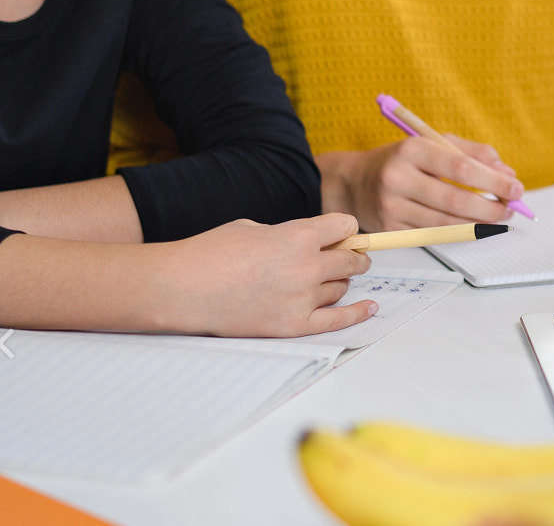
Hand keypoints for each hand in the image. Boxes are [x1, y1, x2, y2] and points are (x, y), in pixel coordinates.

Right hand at [152, 213, 373, 337]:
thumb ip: (290, 235)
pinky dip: (357, 314)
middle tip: (355, 258)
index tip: (345, 234)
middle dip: (353, 256)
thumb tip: (314, 244)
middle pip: (350, 261)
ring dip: (340, 282)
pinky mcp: (292, 326)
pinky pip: (336, 321)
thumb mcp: (256, 227)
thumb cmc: (212, 252)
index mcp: (299, 235)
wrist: (183, 288)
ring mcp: (301, 299)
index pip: (346, 227)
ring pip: (340, 289)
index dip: (346, 230)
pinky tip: (370, 307)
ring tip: (332, 279)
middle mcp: (307, 266)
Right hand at [319, 136, 521, 231]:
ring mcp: (391, 206)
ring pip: (446, 222)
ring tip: (497, 216)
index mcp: (411, 149)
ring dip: (478, 223)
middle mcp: (398, 178)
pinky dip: (457, 230)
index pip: (460, 167)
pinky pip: (433, 234)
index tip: (516, 187)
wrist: (354, 183)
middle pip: (454, 200)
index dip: (493, 180)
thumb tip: (507, 173)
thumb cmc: (402, 160)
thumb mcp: (433, 143)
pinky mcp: (390, 229)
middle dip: (490, 207)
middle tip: (511, 208)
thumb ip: (472, 153)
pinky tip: (471, 224)